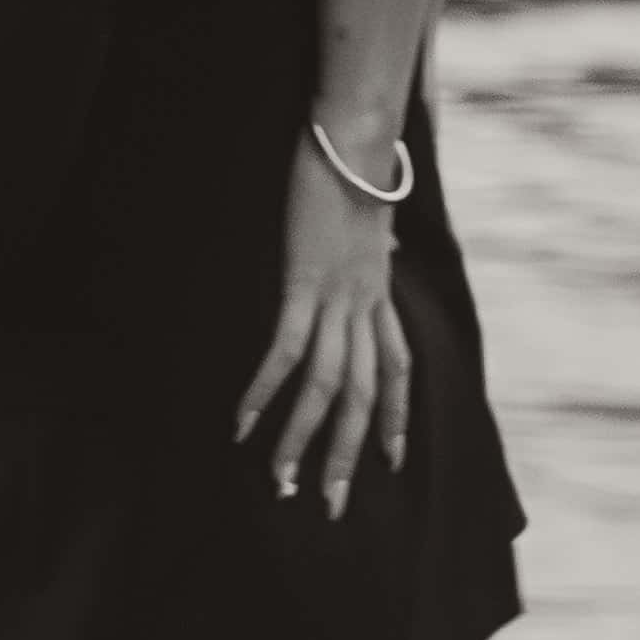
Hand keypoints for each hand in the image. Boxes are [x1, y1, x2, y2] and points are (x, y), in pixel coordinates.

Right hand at [236, 129, 412, 522]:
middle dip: (348, 454)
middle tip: (330, 505)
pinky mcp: (304, 282)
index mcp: (379, 291)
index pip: (397, 368)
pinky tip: (243, 422)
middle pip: (363, 396)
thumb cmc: (357, 163)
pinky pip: (287, 351)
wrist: (357, 134)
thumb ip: (373, 241)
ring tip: (282, 480)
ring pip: (326, 386)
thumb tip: (383, 240)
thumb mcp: (371, 213)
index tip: (392, 460)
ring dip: (303, 438)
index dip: (395, 417)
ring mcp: (337, 297)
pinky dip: (265, 391)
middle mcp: (365, 304)